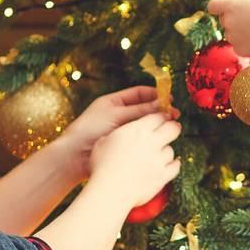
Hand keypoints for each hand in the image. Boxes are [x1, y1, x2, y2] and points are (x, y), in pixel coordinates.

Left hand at [55, 85, 177, 181]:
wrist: (74, 156)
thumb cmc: (91, 130)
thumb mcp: (118, 116)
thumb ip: (140, 111)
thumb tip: (163, 106)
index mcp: (113, 102)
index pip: (139, 94)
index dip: (156, 95)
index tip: (170, 99)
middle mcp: (117, 114)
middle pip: (143, 109)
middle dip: (159, 111)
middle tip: (175, 116)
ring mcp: (120, 130)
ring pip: (142, 125)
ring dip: (156, 125)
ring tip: (170, 128)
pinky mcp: (122, 145)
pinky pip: (139, 139)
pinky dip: (149, 138)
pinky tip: (159, 141)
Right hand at [89, 111, 181, 205]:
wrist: (109, 191)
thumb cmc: (101, 167)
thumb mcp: (103, 142)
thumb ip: (116, 135)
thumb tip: (119, 135)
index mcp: (137, 131)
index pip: (157, 117)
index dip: (161, 116)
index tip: (162, 118)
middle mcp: (151, 143)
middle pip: (172, 129)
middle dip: (173, 127)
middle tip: (171, 129)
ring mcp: (158, 160)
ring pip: (171, 150)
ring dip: (166, 150)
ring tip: (160, 152)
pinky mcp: (162, 176)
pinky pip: (175, 167)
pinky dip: (173, 165)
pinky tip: (170, 164)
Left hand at [207, 0, 249, 59]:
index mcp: (231, 7)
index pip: (212, 5)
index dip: (218, 5)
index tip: (226, 7)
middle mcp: (228, 22)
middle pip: (222, 19)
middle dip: (232, 17)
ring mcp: (232, 37)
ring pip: (230, 32)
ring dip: (238, 30)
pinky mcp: (237, 49)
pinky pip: (237, 43)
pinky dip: (244, 41)